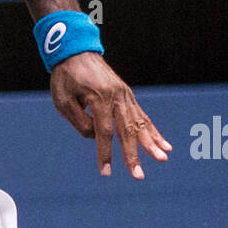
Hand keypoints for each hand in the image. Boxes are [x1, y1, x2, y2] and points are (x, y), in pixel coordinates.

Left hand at [50, 52, 171, 177]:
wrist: (77, 51)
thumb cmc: (66, 77)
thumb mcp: (63, 101)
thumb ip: (79, 121)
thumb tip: (95, 137)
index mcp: (100, 99)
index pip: (104, 133)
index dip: (105, 154)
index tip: (106, 172)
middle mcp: (117, 97)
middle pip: (127, 131)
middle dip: (133, 155)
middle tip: (139, 176)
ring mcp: (126, 96)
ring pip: (140, 123)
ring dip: (151, 144)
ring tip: (162, 159)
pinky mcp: (128, 96)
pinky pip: (143, 116)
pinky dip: (153, 131)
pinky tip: (164, 145)